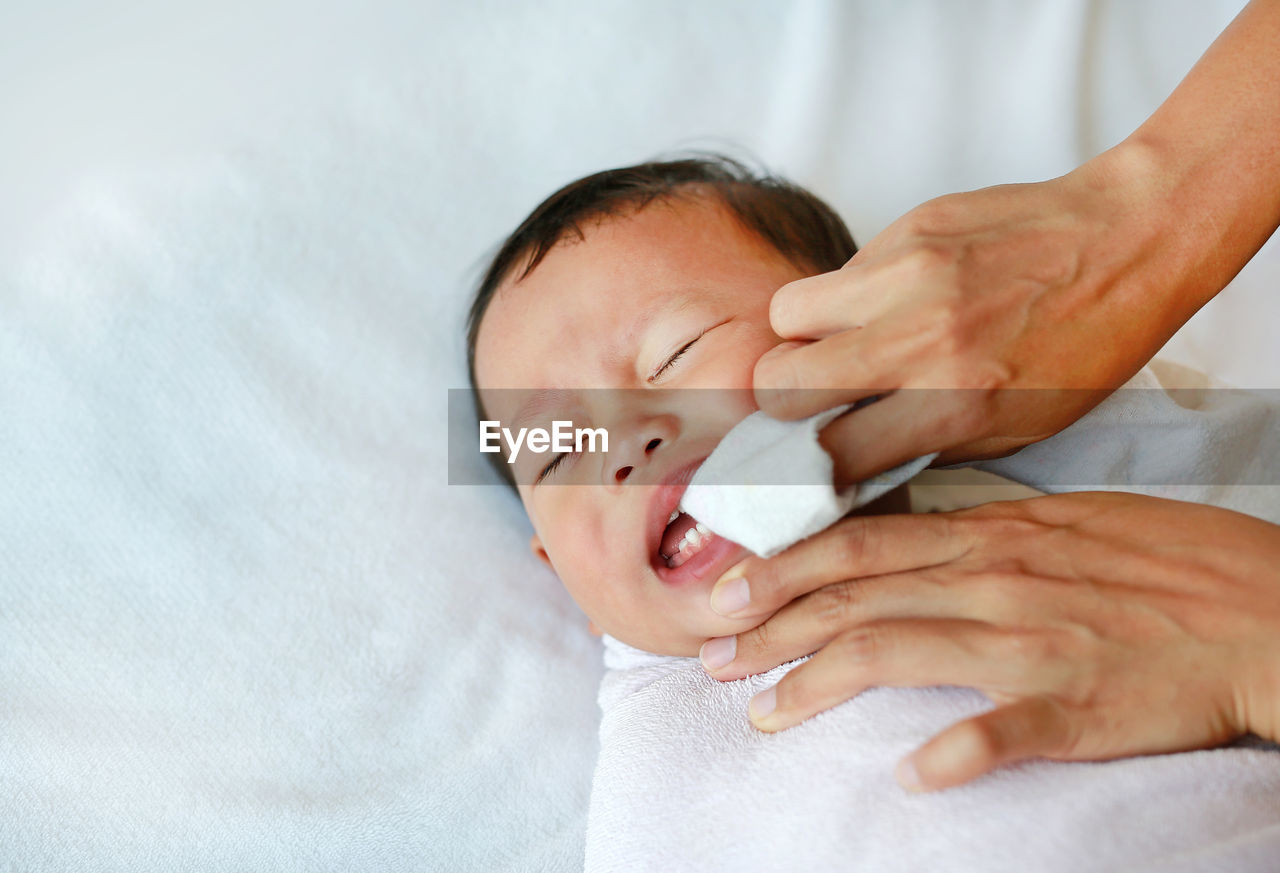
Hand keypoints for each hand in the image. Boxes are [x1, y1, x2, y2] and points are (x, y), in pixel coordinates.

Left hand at [697, 492, 1279, 790]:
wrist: (1263, 610)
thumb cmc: (1165, 562)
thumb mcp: (1062, 522)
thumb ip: (978, 533)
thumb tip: (909, 543)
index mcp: (989, 537)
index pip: (858, 546)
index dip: (782, 570)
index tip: (725, 594)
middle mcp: (993, 582)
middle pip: (854, 600)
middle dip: (771, 629)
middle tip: (712, 657)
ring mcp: (1031, 644)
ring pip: (895, 654)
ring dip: (817, 686)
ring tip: (764, 712)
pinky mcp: (1076, 707)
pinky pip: (1001, 733)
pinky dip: (951, 754)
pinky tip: (909, 775)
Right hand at [754, 163, 1178, 485]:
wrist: (1132, 239)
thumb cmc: (1087, 344)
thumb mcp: (1021, 427)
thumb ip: (927, 444)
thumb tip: (850, 459)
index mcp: (955, 403)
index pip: (828, 452)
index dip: (801, 468)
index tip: (801, 467)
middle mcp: (921, 339)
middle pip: (780, 382)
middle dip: (783, 401)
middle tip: (812, 400)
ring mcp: (906, 276)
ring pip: (786, 317)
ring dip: (803, 338)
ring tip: (846, 342)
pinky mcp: (906, 229)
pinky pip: (838, 272)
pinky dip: (848, 296)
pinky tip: (894, 301)